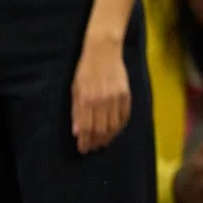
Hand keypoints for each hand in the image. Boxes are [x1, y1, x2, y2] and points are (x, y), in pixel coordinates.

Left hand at [70, 36, 131, 153]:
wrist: (104, 53)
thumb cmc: (84, 71)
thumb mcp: (75, 89)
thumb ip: (76, 111)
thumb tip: (77, 131)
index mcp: (86, 100)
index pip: (86, 127)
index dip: (85, 141)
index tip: (83, 149)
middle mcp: (102, 101)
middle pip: (101, 129)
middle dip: (95, 142)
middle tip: (92, 148)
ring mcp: (116, 98)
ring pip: (114, 126)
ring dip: (108, 137)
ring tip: (102, 144)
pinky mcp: (127, 95)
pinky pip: (125, 116)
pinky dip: (120, 127)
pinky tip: (114, 132)